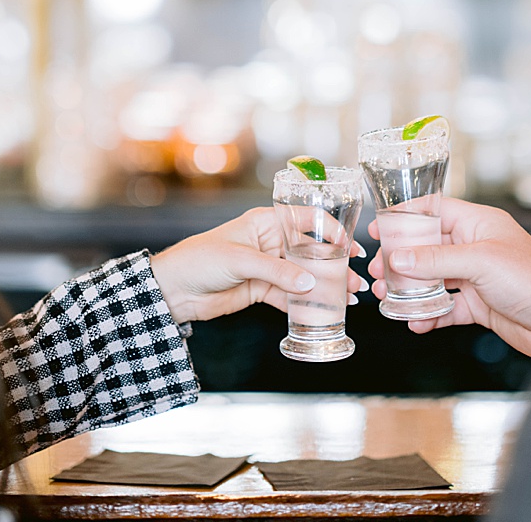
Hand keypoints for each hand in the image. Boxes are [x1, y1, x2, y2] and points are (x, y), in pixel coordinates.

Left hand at [150, 207, 366, 324]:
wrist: (173, 290)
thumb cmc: (199, 260)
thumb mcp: (240, 260)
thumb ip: (276, 271)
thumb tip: (308, 283)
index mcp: (264, 222)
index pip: (305, 220)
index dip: (330, 230)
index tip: (350, 246)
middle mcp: (270, 242)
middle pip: (310, 251)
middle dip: (334, 264)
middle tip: (357, 278)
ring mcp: (267, 267)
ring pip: (304, 275)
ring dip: (325, 286)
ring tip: (350, 296)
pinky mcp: (261, 290)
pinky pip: (290, 296)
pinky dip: (306, 304)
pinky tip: (325, 310)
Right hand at [368, 197, 530, 359]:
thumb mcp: (480, 262)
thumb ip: (437, 259)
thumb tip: (400, 257)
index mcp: (478, 224)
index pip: (434, 211)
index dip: (406, 217)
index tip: (380, 228)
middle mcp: (475, 247)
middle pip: (428, 247)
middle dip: (401, 258)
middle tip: (378, 270)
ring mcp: (476, 277)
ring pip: (433, 278)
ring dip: (410, 288)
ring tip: (388, 296)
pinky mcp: (478, 304)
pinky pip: (446, 307)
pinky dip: (429, 314)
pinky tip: (415, 322)